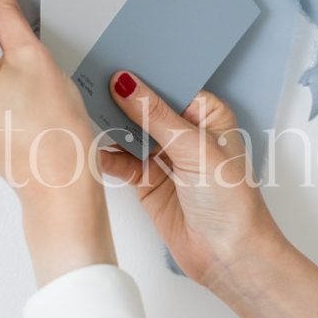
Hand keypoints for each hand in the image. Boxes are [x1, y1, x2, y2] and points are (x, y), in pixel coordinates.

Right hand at [100, 73, 317, 317]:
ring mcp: (164, 158)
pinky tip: (91, 147)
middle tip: (91, 80)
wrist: (229, 258)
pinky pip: (120, 162)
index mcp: (207, 116)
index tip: (116, 60)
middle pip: (146, 107)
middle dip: (121, 98)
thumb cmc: (232, 203)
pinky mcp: (147, 182)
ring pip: (130, 132)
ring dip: (110, 125)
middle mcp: (185, 133)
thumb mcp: (195, 149)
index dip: (146, 74)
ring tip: (84, 110)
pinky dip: (106, 156)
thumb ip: (157, 116)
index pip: (171, 85)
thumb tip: (128, 84)